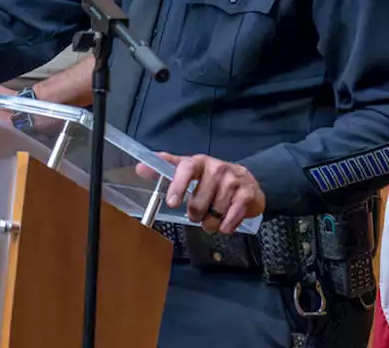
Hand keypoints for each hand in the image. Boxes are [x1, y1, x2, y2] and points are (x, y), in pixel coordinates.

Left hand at [138, 152, 265, 234]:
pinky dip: (225, 226)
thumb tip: (140, 168)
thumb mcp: (190, 169)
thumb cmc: (212, 178)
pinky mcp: (247, 194)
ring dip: (210, 222)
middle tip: (196, 215)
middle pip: (199, 200)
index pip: (186, 168)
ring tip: (211, 219)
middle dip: (195, 214)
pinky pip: (231, 217)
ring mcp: (233, 181)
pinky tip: (224, 225)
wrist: (248, 182)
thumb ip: (166, 167)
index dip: (177, 185)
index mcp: (199, 162)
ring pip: (215, 212)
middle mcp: (217, 168)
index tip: (172, 202)